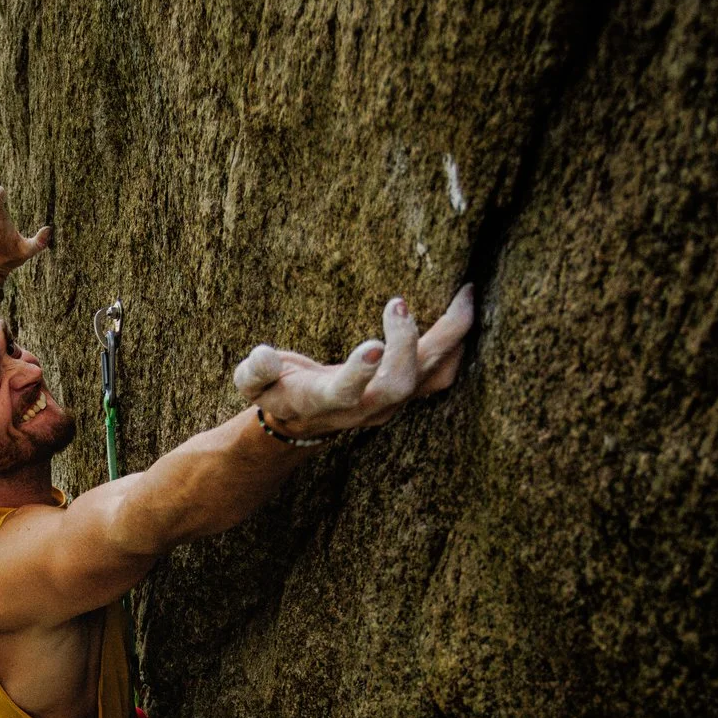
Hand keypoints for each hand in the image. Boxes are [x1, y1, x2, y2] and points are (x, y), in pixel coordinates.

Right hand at [232, 286, 474, 435]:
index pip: (344, 393)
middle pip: (398, 385)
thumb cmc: (280, 392)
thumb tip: (264, 354)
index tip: (372, 345)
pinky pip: (442, 370)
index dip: (359, 373)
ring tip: (462, 294)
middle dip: (406, 345)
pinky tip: (463, 305)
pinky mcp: (408, 390)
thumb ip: (254, 372)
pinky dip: (457, 341)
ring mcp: (392, 402)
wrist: (305, 422)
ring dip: (448, 338)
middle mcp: (365, 408)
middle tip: (398, 303)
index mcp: (324, 401)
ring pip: (430, 377)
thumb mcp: (254, 385)